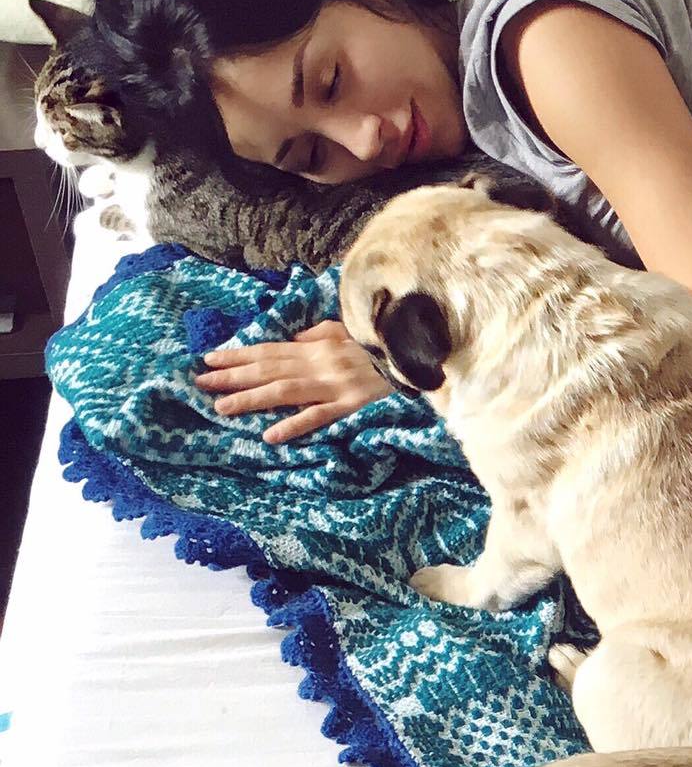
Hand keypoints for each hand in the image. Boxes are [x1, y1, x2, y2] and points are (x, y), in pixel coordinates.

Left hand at [193, 321, 389, 444]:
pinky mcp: (352, 405)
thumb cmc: (382, 345)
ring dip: (251, 400)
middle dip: (233, 377)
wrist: (416, 354)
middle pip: (268, 370)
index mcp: (317, 346)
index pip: (269, 350)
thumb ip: (318, 335)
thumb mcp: (348, 331)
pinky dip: (295, 424)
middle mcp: (319, 363)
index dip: (238, 355)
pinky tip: (271, 435)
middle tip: (200, 385)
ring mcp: (334, 385)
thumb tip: (292, 340)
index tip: (209, 360)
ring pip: (284, 391)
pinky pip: (319, 416)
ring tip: (222, 408)